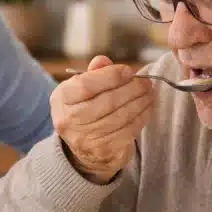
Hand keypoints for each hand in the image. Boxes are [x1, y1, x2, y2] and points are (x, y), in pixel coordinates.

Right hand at [52, 55, 155, 183]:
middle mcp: (69, 120)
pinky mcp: (104, 150)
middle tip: (146, 82)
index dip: (111, 76)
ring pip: (121, 117)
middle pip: (107, 101)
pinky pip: (128, 131)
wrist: (83, 147)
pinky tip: (147, 107)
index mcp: (62, 98)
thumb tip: (103, 61)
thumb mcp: (81, 88)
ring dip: (140, 102)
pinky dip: (142, 117)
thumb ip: (93, 73)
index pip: (86, 85)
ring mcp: (86, 138)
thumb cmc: (85, 109)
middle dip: (132, 89)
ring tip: (150, 92)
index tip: (129, 71)